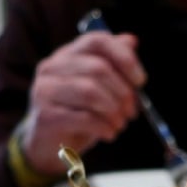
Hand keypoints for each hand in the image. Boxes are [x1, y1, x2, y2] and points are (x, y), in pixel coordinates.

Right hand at [20, 32, 144, 175]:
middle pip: (97, 68)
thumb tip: (131, 41)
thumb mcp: (97, 87)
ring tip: (120, 123)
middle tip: (132, 111)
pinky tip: (109, 133)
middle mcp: (52, 67)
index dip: (124, 58)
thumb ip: (112, 64)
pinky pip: (84, 117)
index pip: (97, 41)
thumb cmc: (76, 113)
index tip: (140, 80)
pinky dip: (103, 126)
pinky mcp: (46, 115)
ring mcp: (45, 90)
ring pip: (90, 92)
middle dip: (122, 92)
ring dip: (114, 110)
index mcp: (66, 54)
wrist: (48, 146)